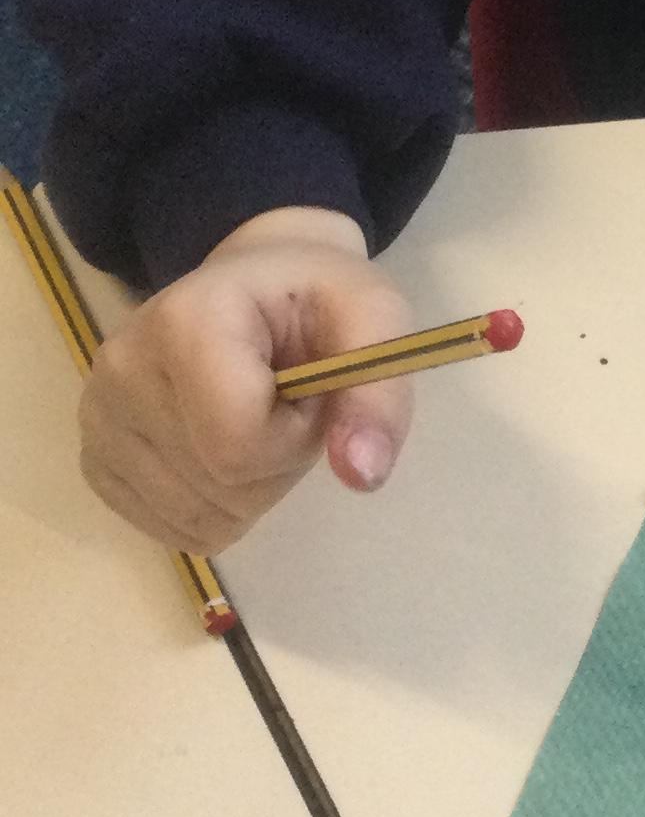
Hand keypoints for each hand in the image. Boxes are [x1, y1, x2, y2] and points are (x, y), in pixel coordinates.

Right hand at [78, 205, 416, 552]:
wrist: (259, 287)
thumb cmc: (317, 300)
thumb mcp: (374, 319)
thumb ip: (378, 392)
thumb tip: (363, 475)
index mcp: (184, 321)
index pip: (239, 444)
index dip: (296, 434)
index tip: (306, 388)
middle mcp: (120, 368)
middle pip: (221, 486)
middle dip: (278, 460)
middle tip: (284, 401)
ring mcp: (96, 418)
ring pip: (198, 517)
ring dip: (249, 487)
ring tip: (253, 418)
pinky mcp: (94, 459)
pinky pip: (171, 529)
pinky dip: (214, 507)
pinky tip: (220, 447)